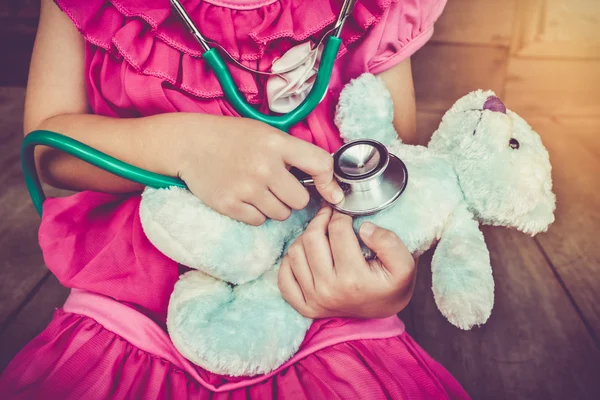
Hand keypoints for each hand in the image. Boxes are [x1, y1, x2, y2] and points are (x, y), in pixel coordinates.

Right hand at [177, 117, 343, 225]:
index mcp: (277, 143)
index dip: (330, 182)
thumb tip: (329, 182)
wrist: (190, 143)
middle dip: (294, 198)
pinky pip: (259, 221)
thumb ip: (295, 153)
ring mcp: (246, 187)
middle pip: (301, 200)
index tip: (333, 193)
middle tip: (280, 187)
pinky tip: (245, 198)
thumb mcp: (267, 133)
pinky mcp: (229, 204)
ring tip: (260, 191)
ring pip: (281, 214)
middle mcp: (264, 166)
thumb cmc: (233, 137)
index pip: (320, 165)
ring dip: (276, 207)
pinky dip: (256, 214)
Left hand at [278, 205, 415, 318]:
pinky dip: (290, 262)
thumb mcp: (405, 264)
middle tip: (330, 215)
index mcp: (353, 279)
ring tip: (321, 234)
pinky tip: (306, 255)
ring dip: (306, 237)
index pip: (337, 231)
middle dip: (321, 220)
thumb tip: (363, 228)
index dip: (342, 215)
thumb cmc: (391, 284)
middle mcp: (329, 291)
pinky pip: (283, 277)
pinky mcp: (304, 306)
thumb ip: (389, 242)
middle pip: (311, 239)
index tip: (345, 213)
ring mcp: (313, 300)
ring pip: (294, 253)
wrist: (383, 310)